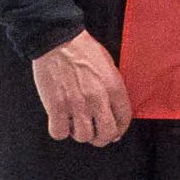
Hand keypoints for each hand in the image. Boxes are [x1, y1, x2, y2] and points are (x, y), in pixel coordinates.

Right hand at [33, 31, 133, 145]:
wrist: (58, 40)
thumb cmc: (83, 50)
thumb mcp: (109, 66)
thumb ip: (113, 89)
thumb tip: (115, 112)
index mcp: (114, 88)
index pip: (124, 120)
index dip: (119, 129)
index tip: (114, 131)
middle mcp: (97, 99)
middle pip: (106, 134)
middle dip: (102, 138)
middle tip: (96, 134)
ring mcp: (76, 104)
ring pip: (83, 137)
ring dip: (80, 134)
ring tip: (76, 124)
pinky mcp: (56, 106)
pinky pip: (59, 132)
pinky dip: (60, 131)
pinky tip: (61, 122)